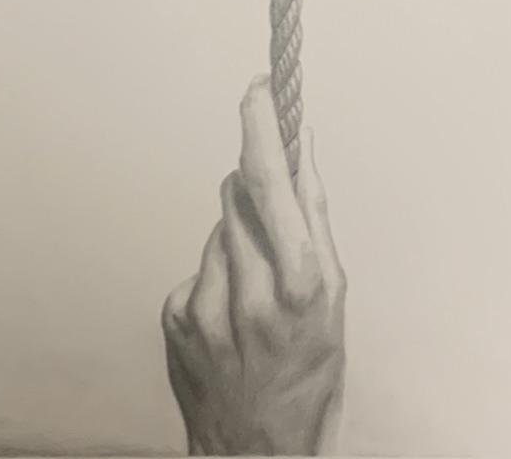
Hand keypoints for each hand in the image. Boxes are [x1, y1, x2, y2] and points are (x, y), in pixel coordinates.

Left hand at [161, 76, 345, 455]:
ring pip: (217, 230)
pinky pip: (196, 267)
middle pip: (239, 195)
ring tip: (257, 291)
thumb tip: (303, 148)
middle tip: (276, 222)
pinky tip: (231, 315)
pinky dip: (215, 276)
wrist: (258, 456)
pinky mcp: (174, 318)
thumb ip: (316, 219)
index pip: (269, 179)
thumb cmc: (311, 379)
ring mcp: (204, 307)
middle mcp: (248, 292)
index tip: (258, 87)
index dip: (260, 123)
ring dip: (237, 240)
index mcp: (299, 283)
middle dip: (256, 189)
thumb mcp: (336, 302)